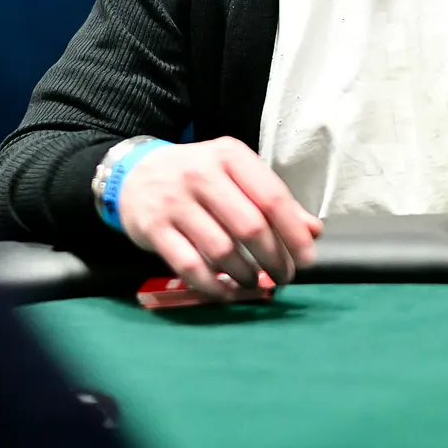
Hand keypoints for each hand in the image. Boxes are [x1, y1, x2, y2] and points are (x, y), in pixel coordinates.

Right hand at [117, 137, 323, 299]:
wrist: (134, 174)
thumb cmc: (197, 177)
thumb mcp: (235, 176)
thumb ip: (272, 201)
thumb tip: (313, 231)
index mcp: (230, 156)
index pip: (272, 197)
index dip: (294, 233)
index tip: (307, 259)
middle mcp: (201, 174)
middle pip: (250, 226)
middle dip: (274, 259)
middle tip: (284, 276)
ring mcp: (174, 201)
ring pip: (221, 250)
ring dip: (246, 275)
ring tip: (256, 282)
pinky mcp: (153, 228)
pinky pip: (190, 267)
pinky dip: (214, 287)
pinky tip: (227, 292)